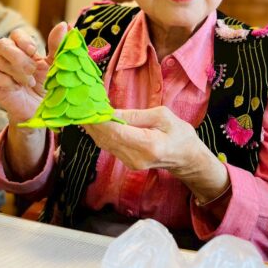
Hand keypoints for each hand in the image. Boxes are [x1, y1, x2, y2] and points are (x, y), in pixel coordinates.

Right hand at [0, 22, 67, 124]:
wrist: (40, 109)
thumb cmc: (46, 85)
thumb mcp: (56, 65)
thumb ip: (58, 46)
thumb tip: (65, 24)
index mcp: (22, 48)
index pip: (16, 34)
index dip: (23, 40)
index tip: (34, 51)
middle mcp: (6, 55)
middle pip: (2, 44)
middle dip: (19, 57)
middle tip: (32, 70)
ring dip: (17, 72)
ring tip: (29, 83)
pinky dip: (5, 80)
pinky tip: (15, 88)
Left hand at [84, 106, 229, 202]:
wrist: (187, 157)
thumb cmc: (180, 134)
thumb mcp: (163, 116)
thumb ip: (136, 116)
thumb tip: (112, 113)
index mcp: (148, 145)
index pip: (116, 131)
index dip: (99, 119)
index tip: (87, 106)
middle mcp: (136, 158)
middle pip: (106, 139)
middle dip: (92, 122)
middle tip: (79, 105)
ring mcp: (130, 163)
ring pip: (104, 143)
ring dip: (93, 128)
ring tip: (83, 110)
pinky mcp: (127, 162)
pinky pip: (109, 146)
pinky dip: (101, 133)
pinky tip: (95, 121)